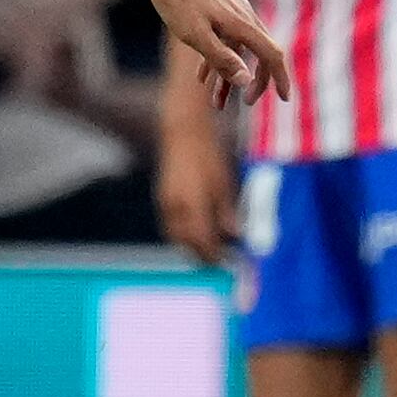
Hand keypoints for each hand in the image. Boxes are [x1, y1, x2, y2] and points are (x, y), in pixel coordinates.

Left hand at [147, 0, 290, 108]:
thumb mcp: (196, 35)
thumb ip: (222, 59)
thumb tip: (247, 81)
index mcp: (243, 24)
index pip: (272, 55)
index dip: (280, 78)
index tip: (284, 99)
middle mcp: (244, 16)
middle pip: (259, 54)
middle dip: (254, 81)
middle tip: (244, 103)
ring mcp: (232, 10)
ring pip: (238, 49)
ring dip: (229, 75)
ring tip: (216, 102)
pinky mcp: (219, 7)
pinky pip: (225, 38)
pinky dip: (217, 58)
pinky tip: (202, 76)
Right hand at [159, 122, 237, 267]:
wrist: (183, 134)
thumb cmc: (207, 156)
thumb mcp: (223, 183)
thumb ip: (227, 212)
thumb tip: (235, 235)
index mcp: (193, 204)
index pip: (202, 240)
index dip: (214, 254)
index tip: (226, 261)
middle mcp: (175, 207)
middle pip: (186, 243)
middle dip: (201, 254)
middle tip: (217, 260)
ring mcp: (165, 203)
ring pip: (175, 236)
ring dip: (189, 247)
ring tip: (206, 249)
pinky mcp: (161, 199)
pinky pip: (169, 226)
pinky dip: (180, 235)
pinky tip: (193, 233)